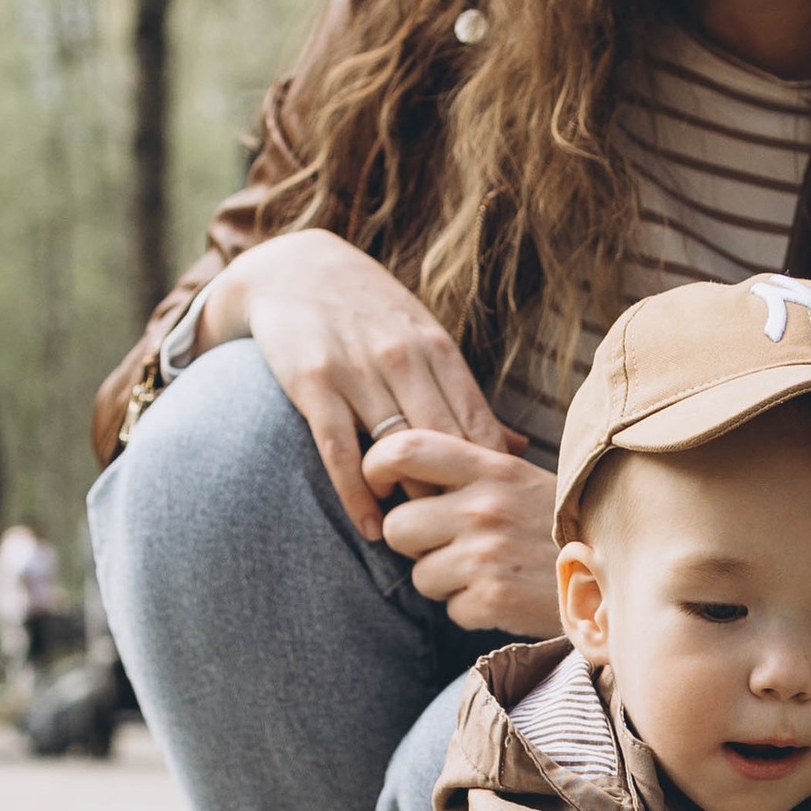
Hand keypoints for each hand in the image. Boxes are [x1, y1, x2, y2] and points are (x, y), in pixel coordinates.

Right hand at [208, 229, 517, 547]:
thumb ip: (465, 397)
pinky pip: (341, 450)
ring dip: (411, 502)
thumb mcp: (425, 340)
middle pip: (445, 444)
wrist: (292, 268)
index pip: (478, 426)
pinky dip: (357, 494)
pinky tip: (370, 526)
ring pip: (397, 451)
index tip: (494, 516)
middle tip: (465, 542)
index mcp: (438, 350)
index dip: (490, 479)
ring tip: (422, 542)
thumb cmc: (370, 315)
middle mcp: (403, 358)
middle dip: (457, 496)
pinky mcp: (315, 382)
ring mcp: (358, 370)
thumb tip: (519, 448)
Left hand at [367, 427, 561, 636]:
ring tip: (487, 573)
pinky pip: (451, 610)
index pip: (404, 448)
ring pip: (420, 577)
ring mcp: (486, 555)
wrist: (621, 573)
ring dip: (446, 582)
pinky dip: (473, 611)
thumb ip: (469, 469)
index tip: (382, 485)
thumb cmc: (561, 525)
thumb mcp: (521, 479)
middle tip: (449, 546)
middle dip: (415, 544)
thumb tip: (405, 463)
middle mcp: (482, 507)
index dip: (377, 467)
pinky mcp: (494, 599)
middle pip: (398, 526)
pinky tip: (506, 596)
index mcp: (488, 467)